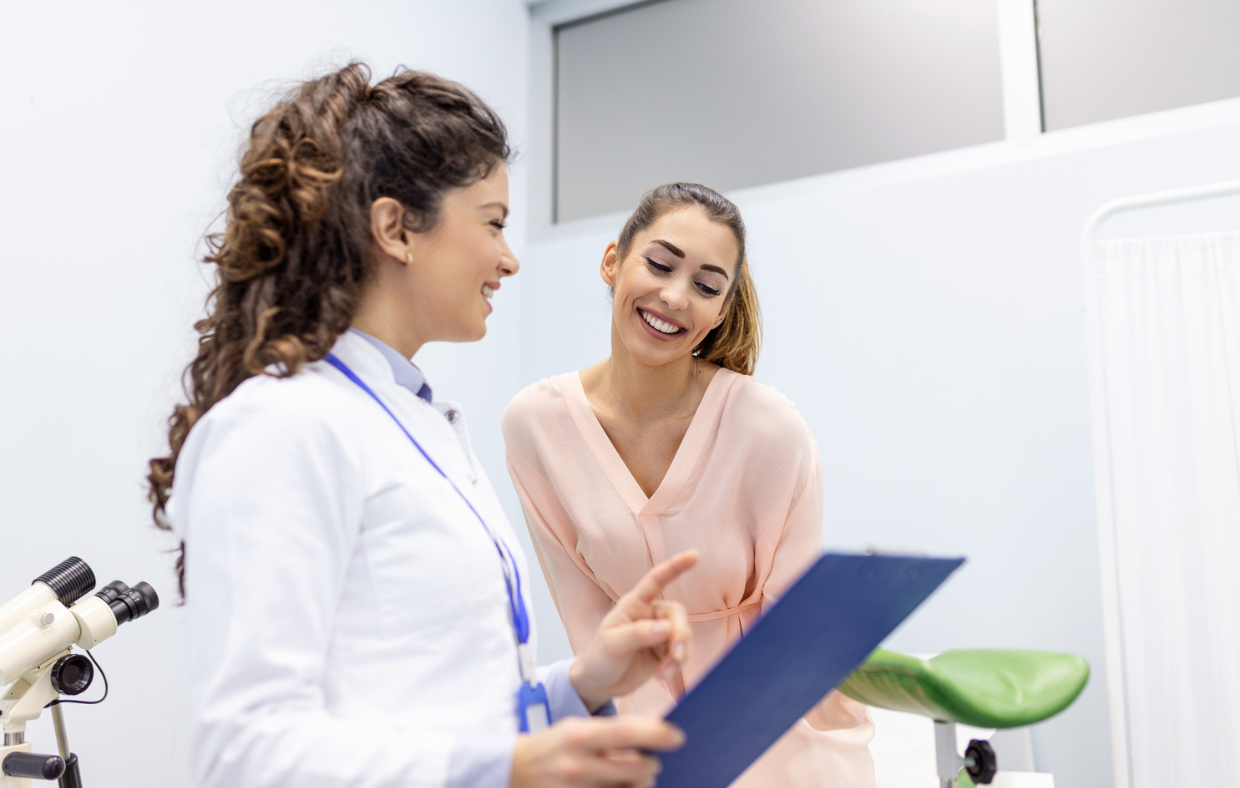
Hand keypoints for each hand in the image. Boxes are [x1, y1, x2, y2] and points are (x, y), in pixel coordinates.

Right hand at [509, 715, 683, 787]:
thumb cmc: (550, 748)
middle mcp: (576, 765)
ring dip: (640, 784)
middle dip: (651, 765)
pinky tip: (622, 786)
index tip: (677, 736)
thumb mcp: (575, 729)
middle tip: (652, 763)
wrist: (511, 773)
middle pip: (634, 768)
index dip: (656, 734)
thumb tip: (652, 730)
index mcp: (576, 736)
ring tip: (638, 777)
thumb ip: (610, 731)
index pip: (625, 731)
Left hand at [569, 550, 697, 711]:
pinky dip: (676, 665)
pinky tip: (662, 675)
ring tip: (665, 671)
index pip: (656, 580)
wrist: (599, 684)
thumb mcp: (613, 644)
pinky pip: (681, 653)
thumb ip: (639, 634)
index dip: (675, 566)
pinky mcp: (664, 652)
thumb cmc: (599, 658)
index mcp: (634, 605)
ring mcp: (659, 634)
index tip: (694, 555)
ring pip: (683, 635)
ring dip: (679, 654)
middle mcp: (649, 615)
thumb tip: (666, 628)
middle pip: (677, 614)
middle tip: (676, 654)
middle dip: (680, 634)